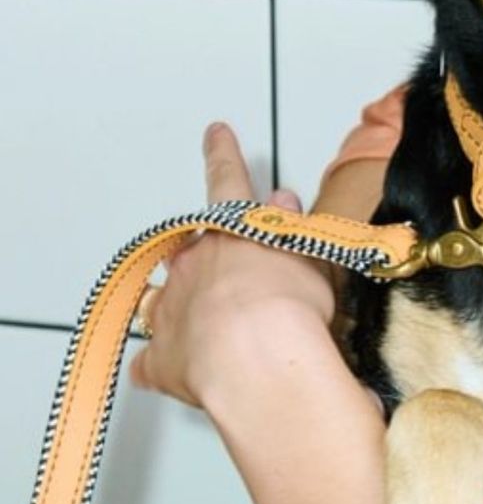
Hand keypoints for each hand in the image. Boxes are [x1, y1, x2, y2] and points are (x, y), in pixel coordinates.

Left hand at [130, 123, 335, 406]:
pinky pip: (157, 359)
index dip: (223, 155)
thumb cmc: (288, 308)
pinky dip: (166, 362)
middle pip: (191, 250)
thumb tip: (283, 201)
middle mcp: (193, 265)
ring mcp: (171, 311)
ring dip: (186, 307)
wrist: (259, 362)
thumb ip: (290, 229)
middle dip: (207, 256)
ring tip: (216, 328)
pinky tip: (182, 370)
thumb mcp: (304, 256)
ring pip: (167, 300)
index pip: (228, 181)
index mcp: (231, 233)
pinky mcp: (163, 359)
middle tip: (236, 275)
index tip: (215, 133)